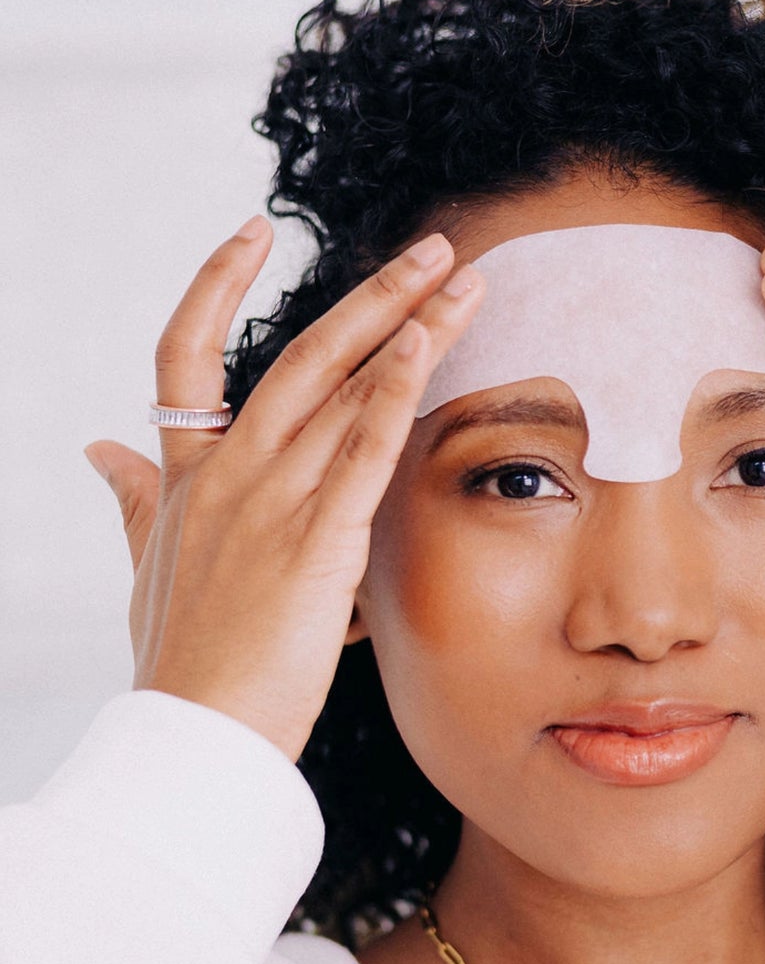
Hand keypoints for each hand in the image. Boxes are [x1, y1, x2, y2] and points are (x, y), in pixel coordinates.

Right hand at [83, 216, 484, 761]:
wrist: (194, 732)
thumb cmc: (180, 658)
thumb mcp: (146, 564)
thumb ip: (133, 498)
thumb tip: (97, 447)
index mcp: (188, 474)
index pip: (185, 353)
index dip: (213, 283)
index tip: (252, 230)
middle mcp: (229, 472)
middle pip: (302, 353)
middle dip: (375, 293)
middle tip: (435, 246)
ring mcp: (271, 501)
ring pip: (346, 389)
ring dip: (414, 327)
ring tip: (467, 279)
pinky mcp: (316, 541)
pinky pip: (361, 450)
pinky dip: (394, 394)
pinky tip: (428, 346)